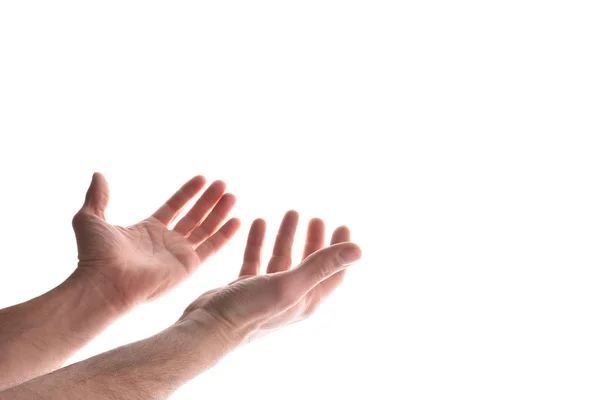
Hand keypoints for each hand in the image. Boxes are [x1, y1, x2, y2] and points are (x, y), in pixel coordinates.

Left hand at [71, 173, 240, 309]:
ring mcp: (179, 254)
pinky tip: (237, 219)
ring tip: (231, 195)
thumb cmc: (95, 256)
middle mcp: (166, 242)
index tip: (202, 178)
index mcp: (148, 230)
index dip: (187, 193)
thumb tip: (98, 176)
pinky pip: (212, 247)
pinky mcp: (188, 266)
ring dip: (219, 212)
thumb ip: (98, 197)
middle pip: (194, 216)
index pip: (174, 207)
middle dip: (208, 200)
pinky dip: (225, 234)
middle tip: (222, 184)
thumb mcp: (90, 218)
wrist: (105, 283)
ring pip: (205, 228)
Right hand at [178, 211, 361, 345]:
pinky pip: (257, 259)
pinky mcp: (246, 288)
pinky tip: (259, 222)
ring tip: (290, 213)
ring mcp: (267, 293)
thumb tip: (358, 251)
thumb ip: (322, 265)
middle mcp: (290, 297)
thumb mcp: (290, 284)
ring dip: (287, 236)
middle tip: (316, 218)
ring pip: (282, 258)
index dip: (340, 250)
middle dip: (314, 240)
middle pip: (309, 264)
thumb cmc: (250, 311)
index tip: (342, 225)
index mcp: (307, 299)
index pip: (333, 272)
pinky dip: (260, 241)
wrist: (208, 329)